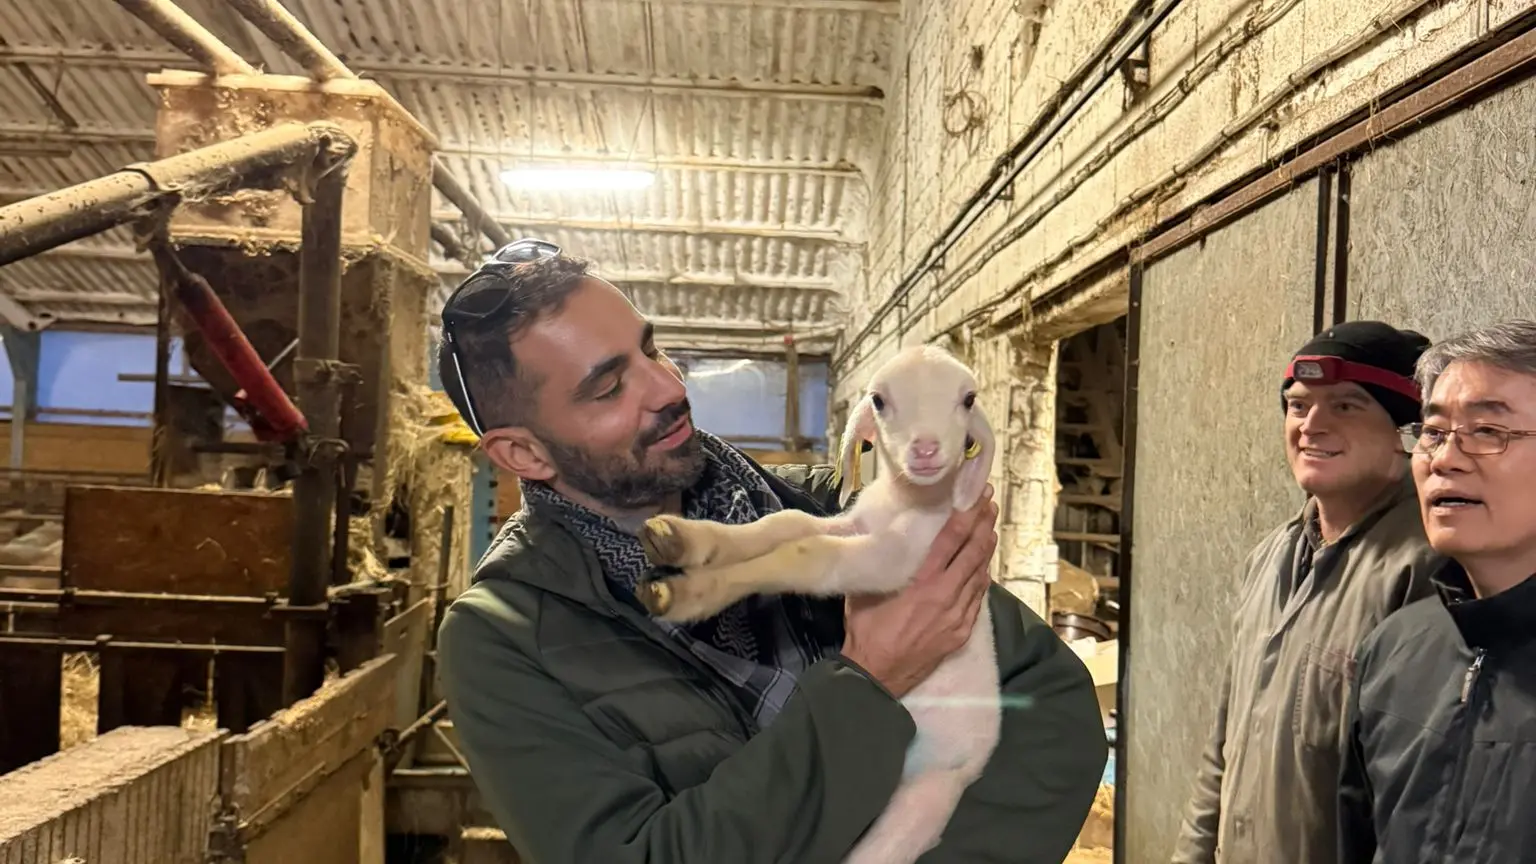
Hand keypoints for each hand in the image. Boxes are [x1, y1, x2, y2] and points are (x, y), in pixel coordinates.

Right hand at [841, 485, 999, 697]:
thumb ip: (878, 567)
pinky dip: (981, 578)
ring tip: (990, 528)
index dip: (967, 517)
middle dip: (983, 526)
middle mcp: (946, 597)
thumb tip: (876, 541)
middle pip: (974, 554)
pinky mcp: (961, 632)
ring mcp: (958, 616)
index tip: (977, 498)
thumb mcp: (865, 595)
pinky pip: (977, 598)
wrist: (876, 679)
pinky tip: (983, 568)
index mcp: (923, 585)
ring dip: (986, 550)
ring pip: (980, 576)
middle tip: (990, 503)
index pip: (951, 542)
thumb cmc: (866, 635)